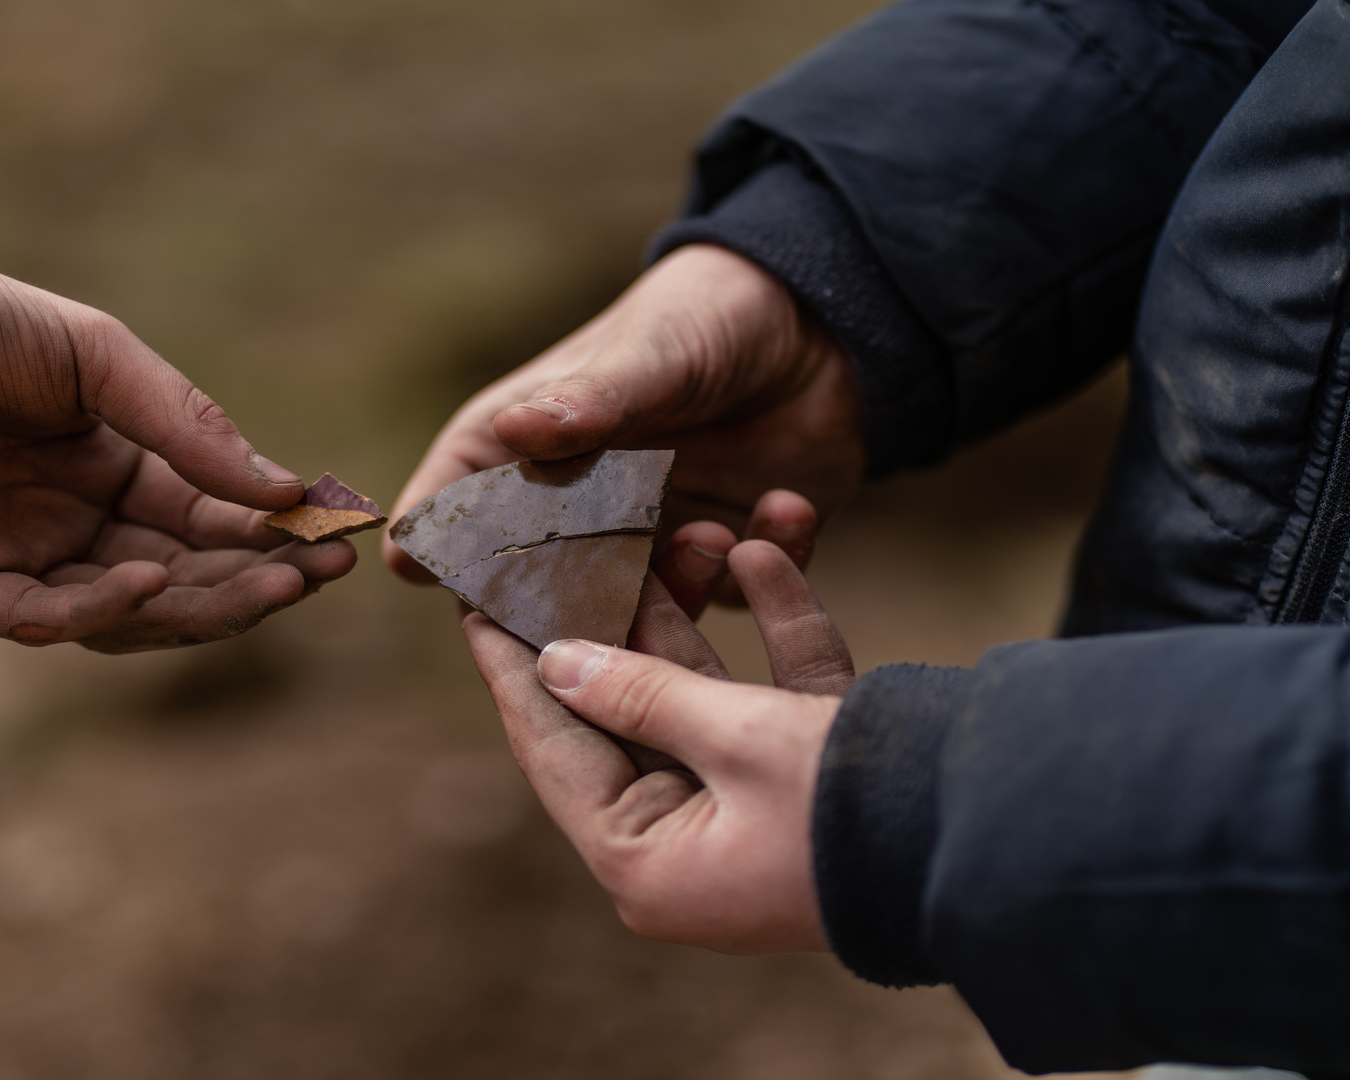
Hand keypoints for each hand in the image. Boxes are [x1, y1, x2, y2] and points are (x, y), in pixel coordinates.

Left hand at [0, 225, 354, 650]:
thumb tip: (281, 489)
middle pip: (181, 573)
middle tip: (318, 573)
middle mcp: (68, 517)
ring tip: (267, 584)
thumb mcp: (89, 353)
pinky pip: (39, 617)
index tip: (344, 531)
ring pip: (124, 611)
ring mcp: (13, 554)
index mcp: (107, 460)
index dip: (276, 526)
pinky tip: (151, 582)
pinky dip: (100, 610)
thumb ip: (182, 421)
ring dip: (197, 605)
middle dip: (254, 576)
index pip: (208, 512)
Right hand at [390, 244, 862, 606]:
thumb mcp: (648, 349)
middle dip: (579, 607)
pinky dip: (762, 562)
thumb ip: (589, 398)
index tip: (480, 590)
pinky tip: (786, 505)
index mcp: (518, 453)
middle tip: (622, 597)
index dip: (447, 562)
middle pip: (535, 593)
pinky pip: (732, 593)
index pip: (448, 517)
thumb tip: (515, 428)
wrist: (819, 316)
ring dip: (679, 588)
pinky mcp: (721, 557)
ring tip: (715, 537)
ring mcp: (645, 541)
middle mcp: (572, 511)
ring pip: (634, 615)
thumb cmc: (703, 314)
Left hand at [463, 539, 854, 951]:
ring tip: (671, 529)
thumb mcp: (733, 737)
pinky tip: (761, 551)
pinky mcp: (813, 778)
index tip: (475, 602)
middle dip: (610, 621)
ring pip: (699, 692)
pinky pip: (773, 695)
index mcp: (647, 861)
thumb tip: (554, 662)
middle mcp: (690, 843)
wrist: (1005, 842)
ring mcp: (753, 812)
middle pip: (622, 712)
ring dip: (694, 613)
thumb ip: (639, 691)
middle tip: (563, 546)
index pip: (556, 747)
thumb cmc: (850, 808)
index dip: (514, 668)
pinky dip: (772, 630)